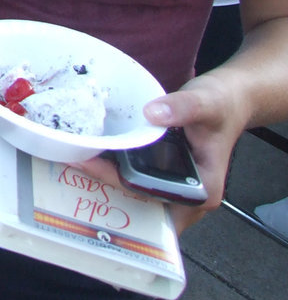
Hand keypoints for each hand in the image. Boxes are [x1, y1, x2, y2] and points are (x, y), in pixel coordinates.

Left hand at [76, 73, 243, 231]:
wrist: (229, 99)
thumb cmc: (223, 105)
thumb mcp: (205, 102)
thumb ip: (182, 107)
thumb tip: (153, 114)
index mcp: (203, 191)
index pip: (152, 197)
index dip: (118, 183)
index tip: (87, 164)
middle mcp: (186, 197)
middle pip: (137, 200)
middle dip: (104, 183)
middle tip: (71, 157)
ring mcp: (172, 187)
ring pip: (133, 193)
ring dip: (105, 177)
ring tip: (73, 154)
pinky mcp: (161, 174)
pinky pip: (134, 177)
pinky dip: (114, 167)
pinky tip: (91, 150)